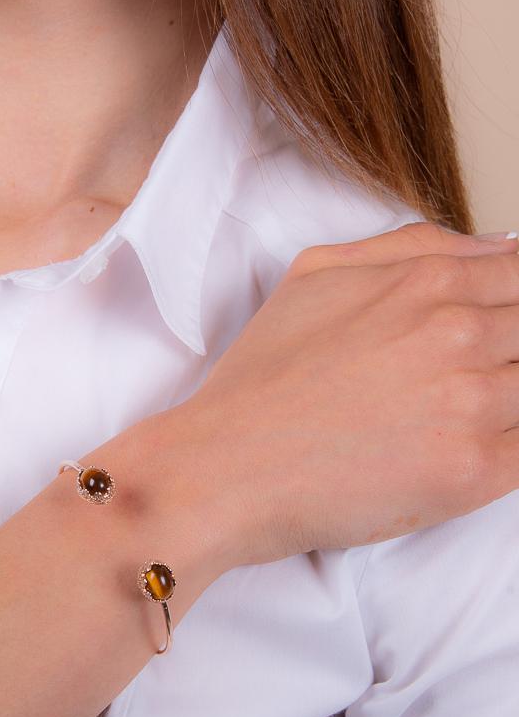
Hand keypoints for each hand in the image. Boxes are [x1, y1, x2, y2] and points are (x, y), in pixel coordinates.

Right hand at [145, 221, 518, 567]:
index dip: (515, 305)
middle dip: (511, 351)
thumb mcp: (313, 275)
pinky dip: (510, 446)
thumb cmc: (261, 380)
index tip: (496, 333)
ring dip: (508, 400)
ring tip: (453, 413)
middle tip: (465, 375)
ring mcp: (471, 403)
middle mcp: (459, 335)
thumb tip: (493, 246)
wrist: (226, 465)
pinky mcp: (472, 471)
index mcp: (428, 283)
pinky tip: (470, 448)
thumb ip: (410, 245)